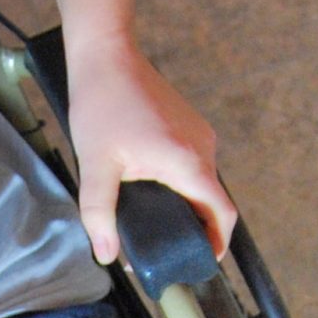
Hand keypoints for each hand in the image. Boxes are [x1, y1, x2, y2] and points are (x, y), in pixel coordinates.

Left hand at [65, 37, 235, 266]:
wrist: (107, 55)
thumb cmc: (101, 104)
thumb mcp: (95, 165)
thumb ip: (99, 214)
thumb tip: (106, 254)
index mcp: (188, 163)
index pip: (222, 214)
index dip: (218, 244)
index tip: (203, 262)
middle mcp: (204, 148)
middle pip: (213, 202)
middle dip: (197, 230)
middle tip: (169, 250)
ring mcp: (200, 134)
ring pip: (203, 183)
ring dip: (189, 205)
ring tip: (159, 223)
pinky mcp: (191, 125)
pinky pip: (195, 164)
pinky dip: (183, 183)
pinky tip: (156, 191)